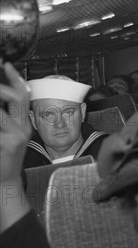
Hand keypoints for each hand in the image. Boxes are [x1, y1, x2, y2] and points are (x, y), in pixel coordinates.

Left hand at [0, 62, 31, 184]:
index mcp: (24, 123)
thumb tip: (0, 103)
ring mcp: (16, 137)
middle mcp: (23, 128)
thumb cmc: (2, 159)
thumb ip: (4, 119)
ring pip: (1, 114)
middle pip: (18, 99)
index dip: (16, 78)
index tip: (6, 64)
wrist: (4, 183)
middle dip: (2, 88)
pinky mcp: (7, 145)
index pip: (24, 95)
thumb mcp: (7, 136)